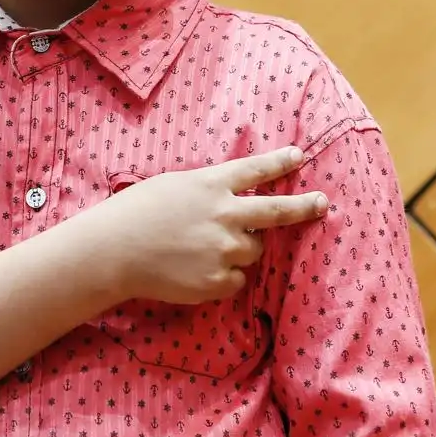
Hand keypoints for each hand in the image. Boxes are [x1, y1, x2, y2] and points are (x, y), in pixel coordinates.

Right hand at [90, 147, 326, 304]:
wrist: (113, 250)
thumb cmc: (133, 213)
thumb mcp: (171, 186)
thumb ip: (206, 191)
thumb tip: (231, 202)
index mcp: (210, 185)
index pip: (255, 170)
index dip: (280, 162)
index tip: (300, 156)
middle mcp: (225, 215)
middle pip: (276, 211)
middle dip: (303, 206)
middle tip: (322, 203)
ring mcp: (224, 249)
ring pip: (253, 250)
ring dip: (238, 249)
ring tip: (200, 250)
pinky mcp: (218, 280)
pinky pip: (235, 280)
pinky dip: (221, 276)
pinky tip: (193, 270)